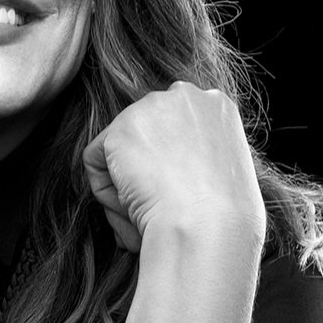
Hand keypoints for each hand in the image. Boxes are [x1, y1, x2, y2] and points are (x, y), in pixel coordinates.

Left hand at [82, 81, 264, 253]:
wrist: (208, 227)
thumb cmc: (225, 218)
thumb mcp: (226, 172)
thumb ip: (199, 156)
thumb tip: (169, 171)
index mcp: (216, 105)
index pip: (176, 127)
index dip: (172, 165)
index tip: (180, 194)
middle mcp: (183, 96)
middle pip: (145, 136)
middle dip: (146, 174)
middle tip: (165, 208)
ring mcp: (149, 108)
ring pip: (120, 153)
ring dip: (128, 189)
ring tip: (153, 213)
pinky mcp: (119, 130)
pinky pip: (96, 163)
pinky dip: (107, 194)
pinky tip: (134, 207)